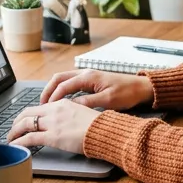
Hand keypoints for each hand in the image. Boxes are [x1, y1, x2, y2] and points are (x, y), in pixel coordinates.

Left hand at [7, 100, 100, 154]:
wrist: (105, 130)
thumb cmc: (99, 125)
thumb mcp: (82, 113)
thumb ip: (70, 114)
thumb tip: (65, 121)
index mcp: (62, 103)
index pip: (39, 107)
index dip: (29, 114)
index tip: (25, 120)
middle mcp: (54, 110)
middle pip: (27, 113)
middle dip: (17, 121)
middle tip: (13, 129)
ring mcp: (52, 123)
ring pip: (25, 124)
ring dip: (14, 131)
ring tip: (10, 139)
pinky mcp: (52, 137)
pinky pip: (29, 138)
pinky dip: (19, 142)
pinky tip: (14, 145)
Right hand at [37, 68, 153, 110]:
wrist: (142, 88)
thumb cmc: (128, 93)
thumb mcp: (108, 100)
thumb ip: (88, 102)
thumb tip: (70, 107)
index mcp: (88, 76)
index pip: (63, 85)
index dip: (52, 97)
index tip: (45, 109)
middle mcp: (86, 73)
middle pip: (59, 78)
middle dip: (48, 91)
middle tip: (41, 105)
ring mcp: (88, 75)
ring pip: (64, 79)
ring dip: (54, 90)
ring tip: (47, 104)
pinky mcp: (92, 80)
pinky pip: (71, 83)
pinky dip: (62, 90)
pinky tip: (61, 101)